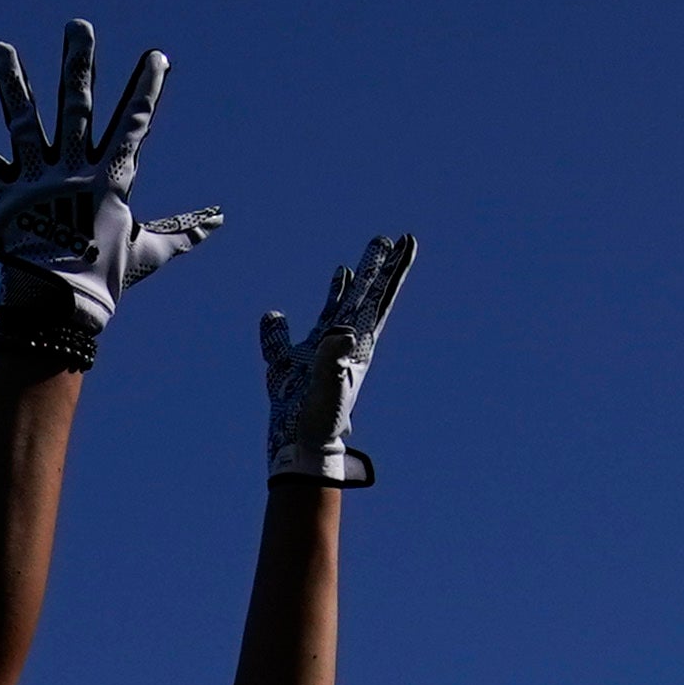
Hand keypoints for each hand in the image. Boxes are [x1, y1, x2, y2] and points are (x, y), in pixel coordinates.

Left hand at [0, 21, 213, 362]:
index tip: (156, 57)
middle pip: (76, 108)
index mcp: (109, 179)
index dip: (146, 91)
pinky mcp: (5, 196)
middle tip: (78, 26)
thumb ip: (182, 232)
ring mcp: (37, 180)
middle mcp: (71, 170)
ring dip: (10, 82)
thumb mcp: (148, 251)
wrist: (59, 308)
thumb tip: (216, 221)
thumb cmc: (106, 280)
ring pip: (23, 121)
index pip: (132, 126)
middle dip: (78, 66)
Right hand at [260, 237, 415, 482]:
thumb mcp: (329, 386)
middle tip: (386, 239)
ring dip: (344, 287)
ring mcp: (322, 353)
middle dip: (374, 267)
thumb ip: (334, 357)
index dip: (391, 267)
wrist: (300, 445)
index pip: (378, 295)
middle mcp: (344, 343)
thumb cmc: (319, 419)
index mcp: (356, 343)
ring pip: (336, 310)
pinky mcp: (297, 365)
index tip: (407, 241)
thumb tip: (344, 331)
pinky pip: (291, 336)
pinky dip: (280, 326)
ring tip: (351, 264)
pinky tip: (277, 313)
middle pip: (364, 295)